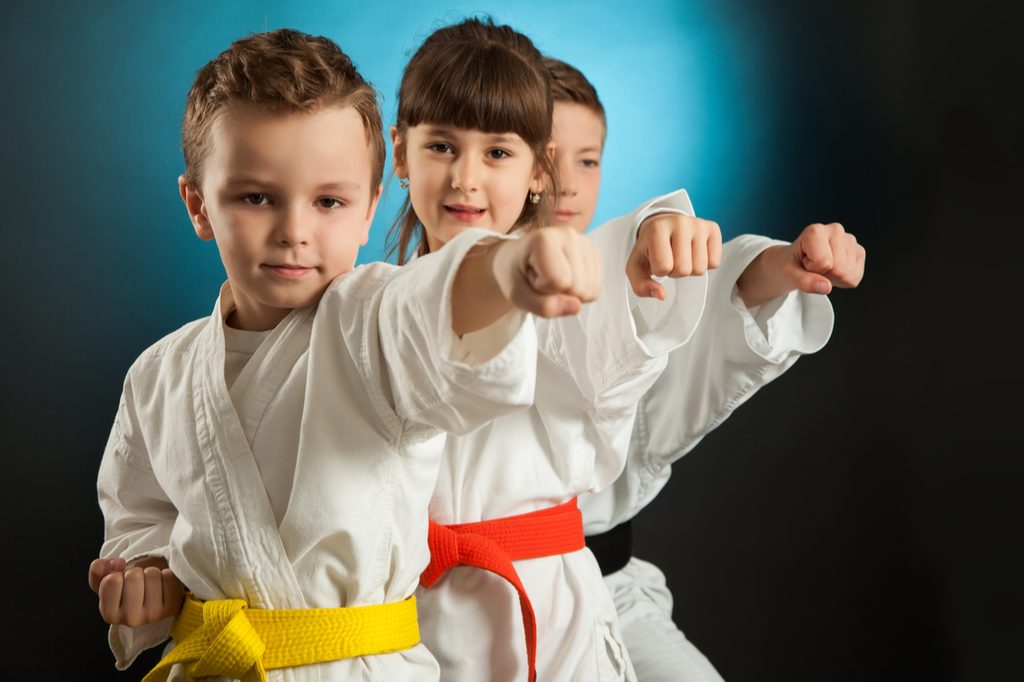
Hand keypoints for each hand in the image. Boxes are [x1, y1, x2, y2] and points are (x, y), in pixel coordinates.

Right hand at [88, 556, 184, 626]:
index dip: (117, 574)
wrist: (151, 596)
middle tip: (137, 583)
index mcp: (110, 614)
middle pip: (134, 576)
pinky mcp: (173, 607)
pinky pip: (170, 577)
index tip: (121, 583)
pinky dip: (167, 574)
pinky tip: (162, 585)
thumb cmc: (127, 588)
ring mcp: (153, 615)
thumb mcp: (105, 580)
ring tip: (149, 584)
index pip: (112, 580)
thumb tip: (117, 563)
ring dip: (151, 573)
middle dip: (135, 572)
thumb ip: (98, 569)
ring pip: (152, 574)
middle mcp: (131, 619)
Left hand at [493, 226, 601, 316]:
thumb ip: (544, 306)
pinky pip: (595, 290)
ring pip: (589, 290)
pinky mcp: (594, 254)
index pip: (559, 281)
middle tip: (541, 278)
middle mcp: (569, 235)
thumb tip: (576, 307)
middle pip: (577, 287)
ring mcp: (584, 243)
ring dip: (569, 293)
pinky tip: (565, 278)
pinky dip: (579, 292)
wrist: (517, 260)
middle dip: (558, 292)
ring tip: (552, 278)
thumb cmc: (515, 275)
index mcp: (545, 239)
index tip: (531, 277)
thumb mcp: (517, 296)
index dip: (543, 289)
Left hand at [627, 213, 721, 298]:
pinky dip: (704, 264)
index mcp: (656, 228)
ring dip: (689, 268)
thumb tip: (661, 295)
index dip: (659, 271)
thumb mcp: (636, 266)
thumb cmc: (650, 248)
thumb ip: (641, 286)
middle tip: (670, 259)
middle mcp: (680, 222)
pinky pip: (714, 262)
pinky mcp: (713, 228)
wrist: (663, 226)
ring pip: (700, 268)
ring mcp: (698, 224)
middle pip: (683, 269)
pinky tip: (694, 253)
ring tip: (681, 256)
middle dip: (675, 271)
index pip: (663, 267)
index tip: (657, 259)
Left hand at [736, 222, 864, 307]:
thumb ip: (804, 282)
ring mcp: (850, 240)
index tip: (804, 262)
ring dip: (832, 278)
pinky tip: (831, 269)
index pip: (824, 264)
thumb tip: (826, 287)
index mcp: (816, 231)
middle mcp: (836, 230)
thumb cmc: (790, 265)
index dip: (812, 270)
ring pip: (848, 275)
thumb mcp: (789, 275)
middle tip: (812, 267)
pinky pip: (854, 278)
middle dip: (823, 275)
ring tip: (820, 267)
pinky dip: (842, 281)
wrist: (792, 262)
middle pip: (839, 270)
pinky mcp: (858, 252)